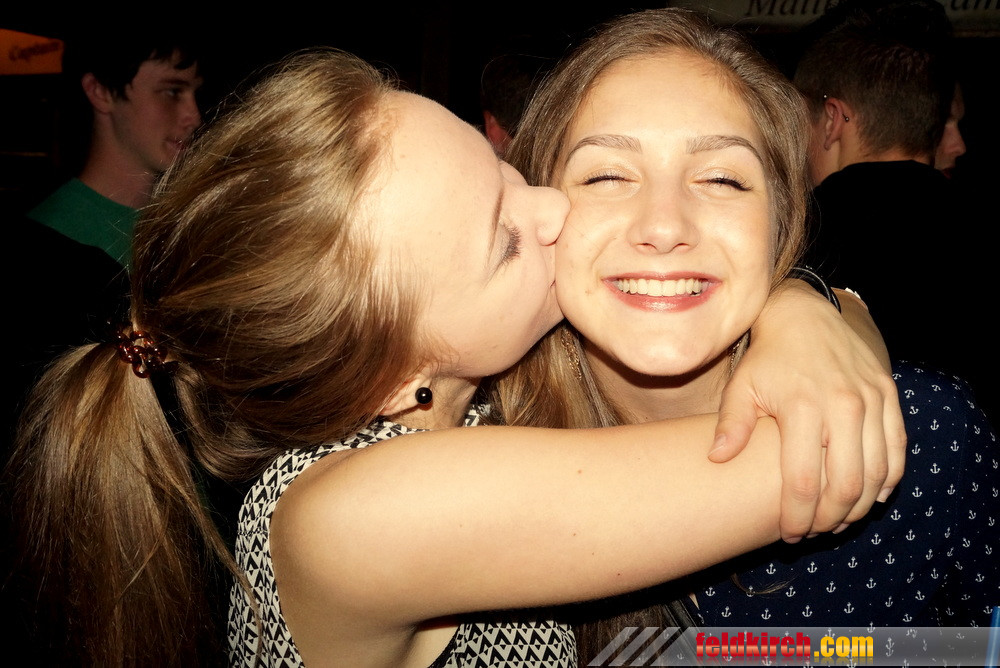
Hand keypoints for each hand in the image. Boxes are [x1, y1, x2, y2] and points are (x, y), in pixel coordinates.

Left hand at [711, 279, 905, 541]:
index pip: (802, 481)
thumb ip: (732, 423)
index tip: (787, 534)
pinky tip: (866, 497)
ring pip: (876, 475)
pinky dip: (885, 482)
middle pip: (845, 486)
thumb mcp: (743, 384)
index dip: (796, 516)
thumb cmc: (769, 356)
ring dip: (858, 507)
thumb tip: (716, 459)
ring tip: (836, 521)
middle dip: (829, 520)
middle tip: (812, 532)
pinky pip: (897, 451)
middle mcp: (843, 406)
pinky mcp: (889, 397)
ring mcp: (872, 401)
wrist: (807, 314)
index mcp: (803, 407)